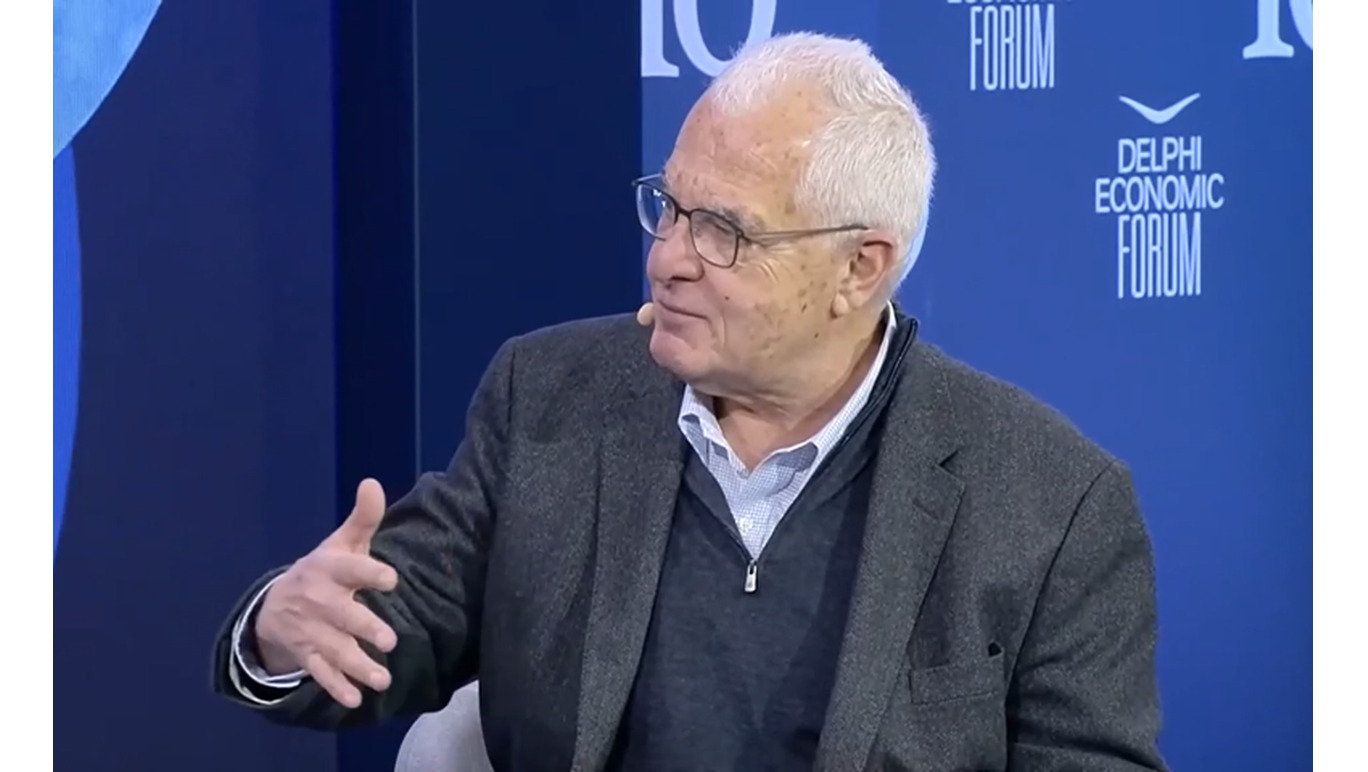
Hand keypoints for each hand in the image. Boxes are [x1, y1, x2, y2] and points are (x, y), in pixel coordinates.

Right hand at [254, 479, 399, 707]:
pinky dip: (335, 687)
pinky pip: (320, 673)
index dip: (369, 573)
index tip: (391, 579)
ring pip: (335, 650)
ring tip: (383, 680)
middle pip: (343, 616)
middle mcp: (319, 601)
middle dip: (365, 628)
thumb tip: (372, 482)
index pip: (350, 570)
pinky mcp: (306, 655)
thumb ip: (362, 519)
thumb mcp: (339, 545)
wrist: (273, 605)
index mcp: (329, 570)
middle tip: (389, 640)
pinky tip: (354, 699)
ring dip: (358, 666)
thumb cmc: (323, 573)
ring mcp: (311, 631)